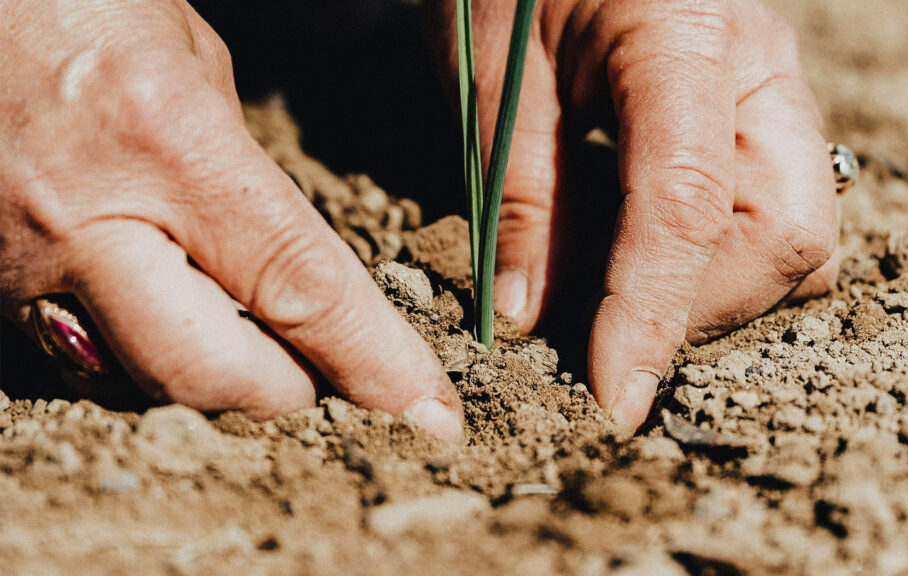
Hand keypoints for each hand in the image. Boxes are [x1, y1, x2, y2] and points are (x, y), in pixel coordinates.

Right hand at [0, 0, 462, 440]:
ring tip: (253, 347)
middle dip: (288, 393)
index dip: (374, 360)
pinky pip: (77, 357)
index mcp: (167, 141)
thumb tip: (282, 257)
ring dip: (213, 381)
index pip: (299, 286)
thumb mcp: (192, 58)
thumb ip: (243, 169)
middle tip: (325, 376)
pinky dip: (139, 356)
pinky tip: (166, 316)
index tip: (428, 408)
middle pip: (212, 374)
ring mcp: (14, 263)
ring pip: (138, 381)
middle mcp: (85, 219)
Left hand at [430, 0, 838, 431]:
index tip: (614, 398)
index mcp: (683, 40)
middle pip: (784, 235)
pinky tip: (648, 255)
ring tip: (620, 291)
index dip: (653, 315)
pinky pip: (780, 217)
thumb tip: (534, 320)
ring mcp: (775, 92)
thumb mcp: (492, 78)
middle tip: (605, 330)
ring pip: (797, 237)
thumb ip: (523, 199)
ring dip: (714, 294)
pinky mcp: (765, 118)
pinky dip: (720, 263)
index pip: (688, 206)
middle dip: (700, 309)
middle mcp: (759, 70)